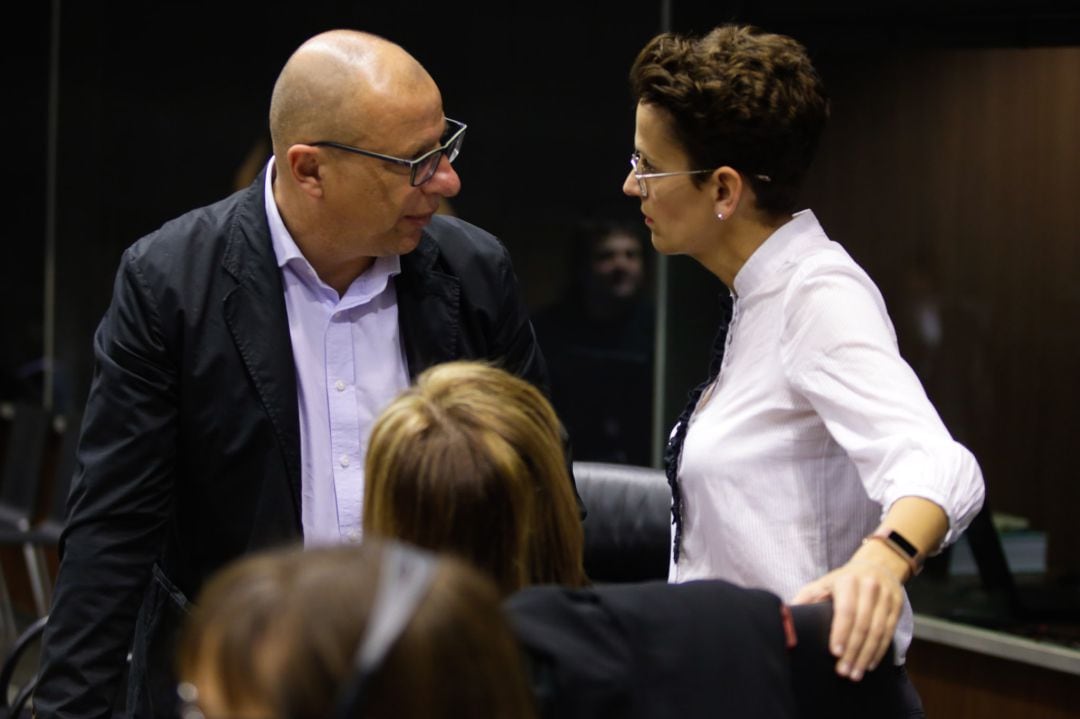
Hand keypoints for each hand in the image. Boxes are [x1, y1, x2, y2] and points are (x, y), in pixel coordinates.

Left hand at [790, 544, 907, 681]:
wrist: (877, 565)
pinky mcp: (897, 605)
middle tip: (843, 671)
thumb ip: (806, 598)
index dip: (841, 633)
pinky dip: (879, 650)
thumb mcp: (823, 583)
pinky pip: (889, 632)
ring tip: (856, 673)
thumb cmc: (843, 580)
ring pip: (877, 631)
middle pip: (862, 624)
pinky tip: (870, 664)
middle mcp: (869, 587)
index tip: (834, 653)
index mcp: (848, 581)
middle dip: (853, 651)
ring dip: (866, 655)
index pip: (846, 611)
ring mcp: (886, 596)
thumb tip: (784, 614)